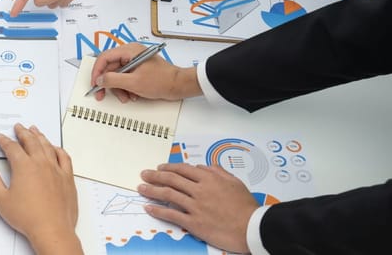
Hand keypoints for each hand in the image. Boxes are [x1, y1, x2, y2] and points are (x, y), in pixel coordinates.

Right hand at [0, 124, 82, 254]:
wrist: (52, 229)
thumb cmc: (28, 217)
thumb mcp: (1, 199)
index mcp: (24, 166)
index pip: (12, 148)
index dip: (5, 141)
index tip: (1, 138)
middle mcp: (41, 164)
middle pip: (31, 141)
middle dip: (23, 133)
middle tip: (19, 127)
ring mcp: (56, 169)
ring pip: (48, 146)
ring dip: (40, 136)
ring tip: (35, 130)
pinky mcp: (67, 178)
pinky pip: (64, 157)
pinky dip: (58, 149)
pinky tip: (55, 148)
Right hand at [91, 43, 201, 102]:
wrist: (179, 86)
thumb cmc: (162, 80)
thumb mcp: (134, 82)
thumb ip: (113, 80)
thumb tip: (99, 79)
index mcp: (129, 51)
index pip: (104, 58)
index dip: (97, 72)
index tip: (94, 84)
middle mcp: (130, 54)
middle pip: (110, 68)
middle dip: (108, 83)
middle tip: (101, 95)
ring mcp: (134, 62)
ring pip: (117, 75)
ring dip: (118, 88)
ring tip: (126, 97)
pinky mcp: (138, 70)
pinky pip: (125, 79)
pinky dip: (126, 88)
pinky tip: (132, 95)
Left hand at [139, 164, 257, 252]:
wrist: (252, 228)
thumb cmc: (246, 207)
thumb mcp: (235, 182)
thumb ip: (218, 172)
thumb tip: (204, 167)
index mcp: (209, 179)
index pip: (183, 169)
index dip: (168, 168)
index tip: (159, 168)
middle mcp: (200, 190)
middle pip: (171, 179)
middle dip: (154, 176)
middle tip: (144, 174)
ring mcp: (196, 206)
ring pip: (168, 194)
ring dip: (152, 190)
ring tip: (141, 188)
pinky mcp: (194, 222)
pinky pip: (171, 214)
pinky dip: (158, 210)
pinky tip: (149, 208)